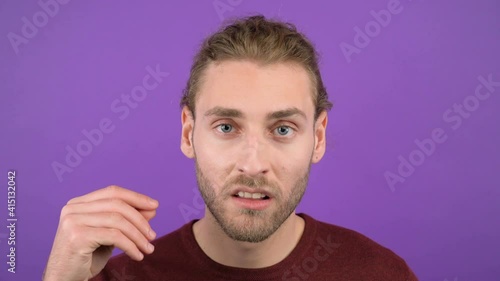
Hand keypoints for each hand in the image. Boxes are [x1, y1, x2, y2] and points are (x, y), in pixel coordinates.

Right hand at [42, 185, 158, 280]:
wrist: (64, 279)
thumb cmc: (86, 257)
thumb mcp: (110, 235)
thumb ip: (127, 220)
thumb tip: (151, 208)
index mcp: (79, 203)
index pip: (112, 192)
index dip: (136, 197)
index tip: (155, 205)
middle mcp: (73, 208)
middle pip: (117, 204)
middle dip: (140, 219)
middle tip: (153, 235)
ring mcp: (73, 221)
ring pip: (117, 220)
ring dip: (138, 235)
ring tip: (148, 248)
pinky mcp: (77, 236)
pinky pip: (114, 236)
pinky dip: (130, 245)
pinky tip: (137, 255)